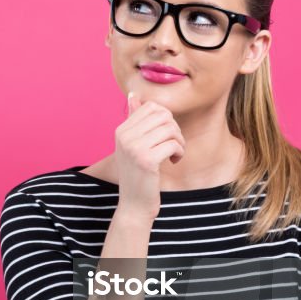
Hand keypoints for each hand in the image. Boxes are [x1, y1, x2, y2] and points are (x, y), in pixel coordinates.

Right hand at [115, 92, 185, 219]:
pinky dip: (179, 152)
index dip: (166, 119)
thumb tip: (133, 94)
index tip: (165, 136)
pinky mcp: (146, 160)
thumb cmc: (138, 175)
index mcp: (121, 130)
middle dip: (174, 128)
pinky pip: (173, 144)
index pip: (152, 106)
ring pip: (170, 128)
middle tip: (173, 144)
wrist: (133, 205)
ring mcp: (134, 148)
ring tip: (175, 153)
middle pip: (163, 115)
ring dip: (179, 141)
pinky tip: (174, 161)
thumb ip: (134, 120)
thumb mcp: (132, 146)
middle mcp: (124, 136)